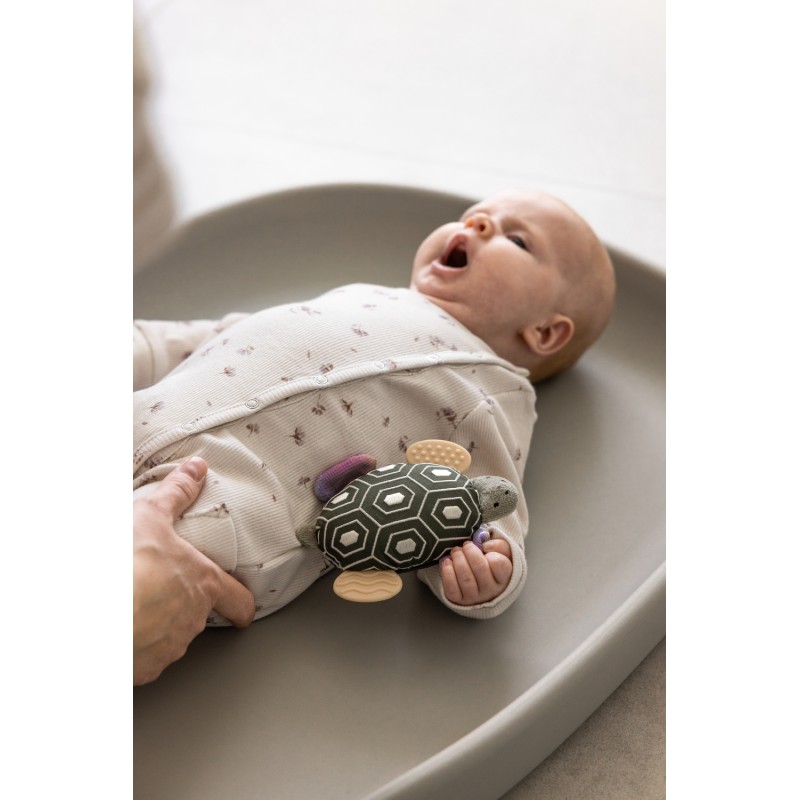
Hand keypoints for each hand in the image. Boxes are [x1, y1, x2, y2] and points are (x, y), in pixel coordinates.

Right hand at [133, 457, 255, 684]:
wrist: (92, 614)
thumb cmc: (126, 564)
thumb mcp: (151, 515)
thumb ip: (177, 493)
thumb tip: (197, 469)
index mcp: (203, 584)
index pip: (239, 601)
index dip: (241, 604)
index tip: (242, 608)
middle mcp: (193, 619)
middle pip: (198, 615)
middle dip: (181, 604)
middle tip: (159, 591)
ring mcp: (169, 647)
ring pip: (170, 637)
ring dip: (156, 624)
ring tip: (133, 607)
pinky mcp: (143, 669)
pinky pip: (144, 658)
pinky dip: (134, 648)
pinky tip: (120, 631)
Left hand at [440, 538, 512, 605]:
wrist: (479, 584)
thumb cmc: (490, 565)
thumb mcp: (501, 553)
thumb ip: (499, 546)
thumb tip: (486, 545)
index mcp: (503, 578)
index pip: (499, 564)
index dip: (491, 553)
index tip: (484, 547)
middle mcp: (490, 590)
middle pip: (479, 568)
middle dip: (469, 552)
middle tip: (466, 545)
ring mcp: (475, 597)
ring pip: (465, 578)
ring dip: (458, 560)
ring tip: (456, 552)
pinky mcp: (459, 600)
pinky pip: (452, 589)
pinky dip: (447, 573)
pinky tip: (447, 562)